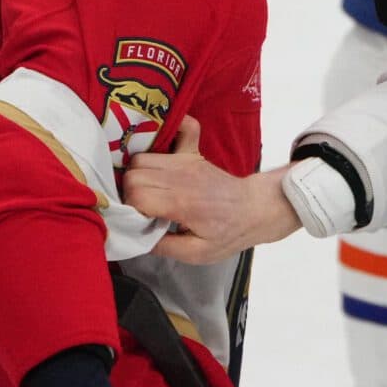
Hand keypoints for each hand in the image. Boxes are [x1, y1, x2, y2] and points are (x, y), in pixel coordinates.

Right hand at [125, 118, 300, 262]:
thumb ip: (164, 247)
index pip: (136, 195)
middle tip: (143, 208)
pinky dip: (160, 139)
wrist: (258, 208)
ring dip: (137, 175)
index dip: (131, 209)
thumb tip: (137, 239)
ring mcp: (186, 161)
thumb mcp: (199, 253)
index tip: (141, 220)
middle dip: (129, 193)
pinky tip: (157, 160)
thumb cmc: (230, 232)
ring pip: (140, 158)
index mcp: (182, 202)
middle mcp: (181, 176)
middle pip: (132, 174)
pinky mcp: (191, 154)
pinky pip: (170, 133)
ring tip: (150, 193)